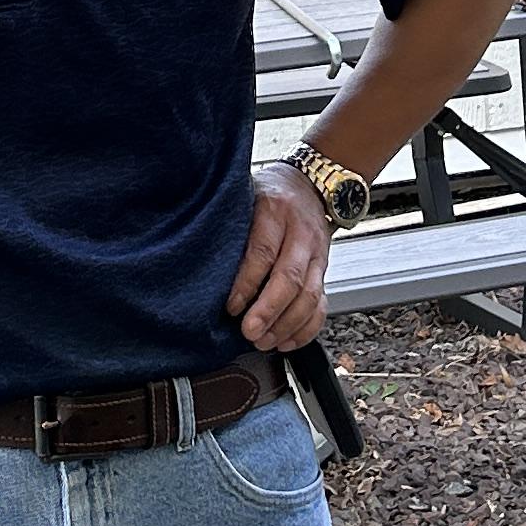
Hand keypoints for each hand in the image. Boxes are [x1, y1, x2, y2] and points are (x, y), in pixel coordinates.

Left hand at [226, 163, 332, 352]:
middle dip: (269, 310)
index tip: (231, 306)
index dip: (247, 283)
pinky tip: (287, 340)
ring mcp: (317, 254)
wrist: (311, 185)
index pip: (262, 251)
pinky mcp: (324, 270)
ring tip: (265, 341)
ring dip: (287, 324)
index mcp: (275, 211)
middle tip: (250, 332)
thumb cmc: (270, 195)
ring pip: (310, 295)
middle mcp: (301, 233)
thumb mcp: (247, 197)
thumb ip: (232, 225)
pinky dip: (306, 327)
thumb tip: (201, 261)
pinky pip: (322, 303)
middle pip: (289, 277)